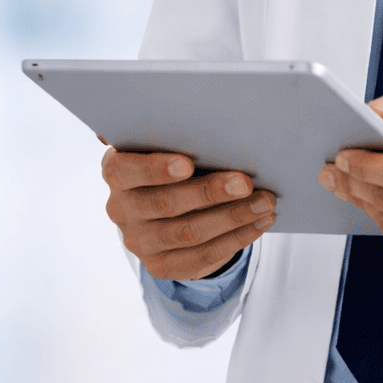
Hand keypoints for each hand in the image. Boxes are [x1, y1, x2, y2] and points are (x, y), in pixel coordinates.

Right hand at [101, 146, 276, 280]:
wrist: (168, 207)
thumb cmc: (175, 160)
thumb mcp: (168, 144)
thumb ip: (177, 134)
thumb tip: (209, 116)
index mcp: (117, 171)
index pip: (125, 171)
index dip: (155, 168)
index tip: (187, 163)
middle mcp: (122, 209)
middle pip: (166, 204)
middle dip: (210, 193)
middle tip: (246, 182)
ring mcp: (140, 242)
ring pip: (189, 233)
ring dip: (233, 217)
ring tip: (265, 202)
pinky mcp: (162, 266)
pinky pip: (202, 256)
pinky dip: (236, 238)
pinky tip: (259, 222)